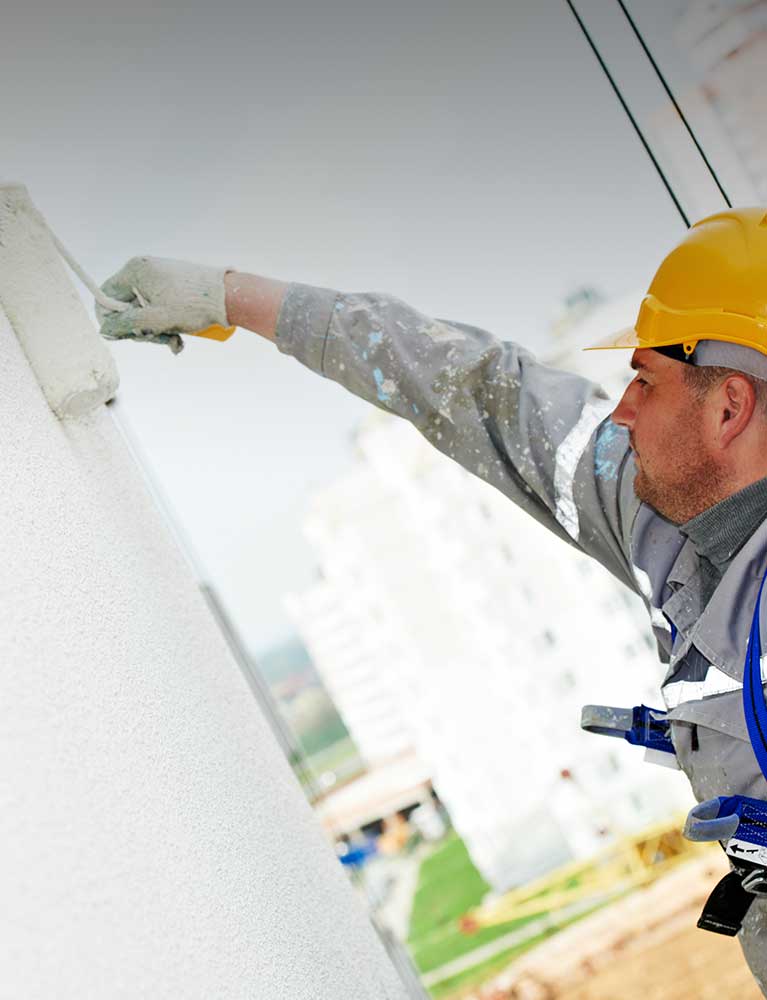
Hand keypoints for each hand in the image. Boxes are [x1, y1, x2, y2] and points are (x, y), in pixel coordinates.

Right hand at [96, 256, 230, 351]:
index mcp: (134, 271)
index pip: (106, 297)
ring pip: (145, 312)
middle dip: (142, 329)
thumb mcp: (154, 319)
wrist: (229, 296)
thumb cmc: (192, 305)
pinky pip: (160, 309)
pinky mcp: (172, 287)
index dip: (112, 320)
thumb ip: (126, 324)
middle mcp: (144, 270)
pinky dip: (167, 325)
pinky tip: (179, 338)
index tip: (128, 335)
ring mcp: (159, 278)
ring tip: (174, 340)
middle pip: (127, 307)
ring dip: (157, 331)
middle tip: (158, 338)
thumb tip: (105, 329)